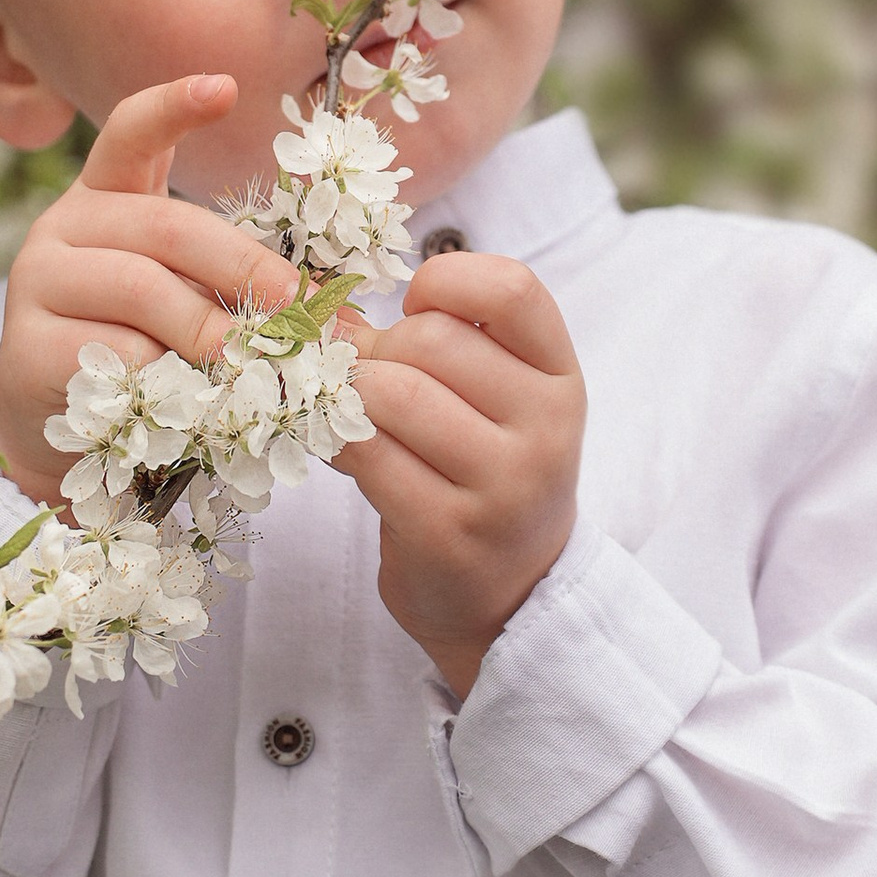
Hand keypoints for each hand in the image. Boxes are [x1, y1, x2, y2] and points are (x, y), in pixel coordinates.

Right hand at [0, 76, 301, 498]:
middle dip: (243, 266)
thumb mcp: (192, 302)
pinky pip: (116, 352)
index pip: (129, 132)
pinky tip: (180, 400)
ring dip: (209, 329)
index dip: (173, 105)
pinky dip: (164, 377)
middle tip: (297, 306)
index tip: (225, 86)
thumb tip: (345, 312)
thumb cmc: (143, 350)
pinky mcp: (26, 346)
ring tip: (246, 364)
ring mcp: (35, 283)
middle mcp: (61, 227)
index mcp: (105, 199)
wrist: (62, 428)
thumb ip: (241, 287)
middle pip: (165, 225)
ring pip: (142, 289)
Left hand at [338, 254, 584, 698]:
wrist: (505, 594)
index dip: (443, 282)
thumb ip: (437, 337)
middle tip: (371, 381)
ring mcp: (503, 486)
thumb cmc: (480, 471)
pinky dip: (335, 442)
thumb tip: (316, 300)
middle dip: (378, 350)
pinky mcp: (449, 534)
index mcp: (560, 376)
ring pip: (391, 393)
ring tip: (355, 417)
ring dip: (349, 397)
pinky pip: (365, 454)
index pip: (511, 288)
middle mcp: (546, 428)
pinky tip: (346, 454)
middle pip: (431, 339)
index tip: (417, 312)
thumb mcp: (493, 396)